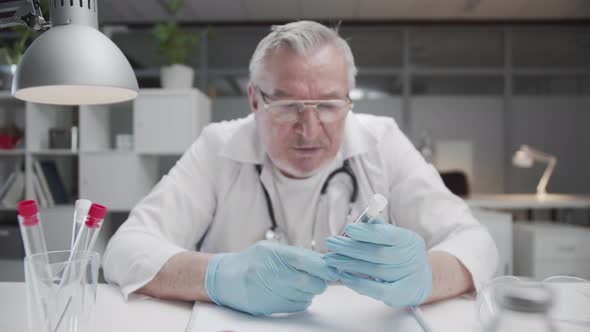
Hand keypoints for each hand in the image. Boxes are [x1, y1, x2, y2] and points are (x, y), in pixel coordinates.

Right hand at [205, 241, 339, 314]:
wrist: (224, 279)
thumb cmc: (251, 261)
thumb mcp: (271, 249)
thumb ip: (297, 254)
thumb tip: (323, 261)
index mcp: (274, 254)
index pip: (308, 261)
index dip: (325, 267)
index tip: (334, 269)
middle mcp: (271, 273)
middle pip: (311, 283)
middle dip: (320, 282)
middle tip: (318, 278)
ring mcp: (269, 292)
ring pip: (306, 296)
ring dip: (309, 291)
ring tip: (296, 283)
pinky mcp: (268, 307)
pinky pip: (297, 306)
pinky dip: (300, 300)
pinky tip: (289, 292)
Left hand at [324, 221, 431, 306]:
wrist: (420, 279)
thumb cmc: (400, 253)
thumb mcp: (393, 237)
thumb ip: (377, 228)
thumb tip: (360, 218)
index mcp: (408, 240)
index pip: (388, 234)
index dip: (368, 232)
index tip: (348, 228)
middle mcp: (411, 259)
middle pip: (378, 253)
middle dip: (350, 248)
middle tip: (330, 243)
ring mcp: (408, 278)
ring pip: (375, 271)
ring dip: (349, 264)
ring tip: (331, 259)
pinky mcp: (401, 295)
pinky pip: (378, 290)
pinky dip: (359, 283)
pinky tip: (344, 276)